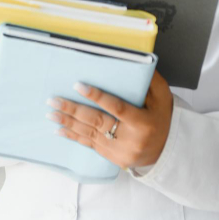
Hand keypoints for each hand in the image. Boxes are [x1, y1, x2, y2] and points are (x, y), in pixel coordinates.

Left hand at [45, 70, 173, 168]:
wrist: (167, 151)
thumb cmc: (162, 118)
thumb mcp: (163, 97)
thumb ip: (149, 81)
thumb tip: (134, 61)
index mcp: (143, 123)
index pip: (117, 108)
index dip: (97, 97)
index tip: (78, 86)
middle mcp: (130, 139)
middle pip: (97, 122)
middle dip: (73, 110)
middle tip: (54, 100)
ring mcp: (119, 151)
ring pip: (89, 134)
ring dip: (68, 123)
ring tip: (51, 113)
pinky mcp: (112, 158)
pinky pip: (89, 145)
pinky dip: (73, 136)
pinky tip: (59, 130)